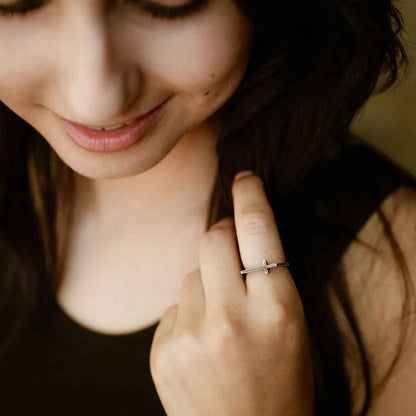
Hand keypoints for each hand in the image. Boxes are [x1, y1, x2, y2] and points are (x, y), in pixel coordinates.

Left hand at [149, 171, 313, 415]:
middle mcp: (232, 319)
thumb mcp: (292, 329)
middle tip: (229, 246)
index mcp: (277, 310)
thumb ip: (265, 280)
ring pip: (190, 274)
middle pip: (212, 238)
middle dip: (221, 234)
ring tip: (219, 325)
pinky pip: (173, 307)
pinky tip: (200, 345)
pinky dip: (186, 315)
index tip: (244, 178)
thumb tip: (232, 236)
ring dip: (204, 285)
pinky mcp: (163, 351)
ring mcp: (191, 336)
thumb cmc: (281, 384)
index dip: (251, 197)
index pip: (259, 232)